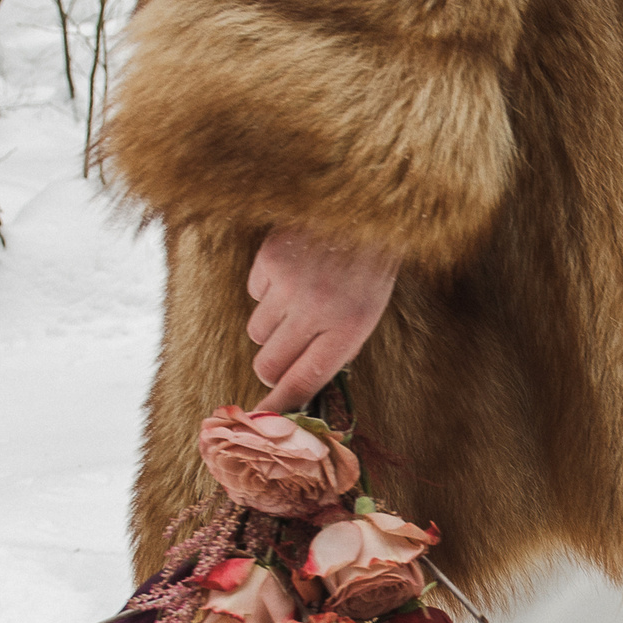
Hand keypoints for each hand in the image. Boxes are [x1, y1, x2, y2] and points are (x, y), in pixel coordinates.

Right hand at [245, 227, 399, 412]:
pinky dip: (268, 288)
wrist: (365, 209)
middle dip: (272, 367)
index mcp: (348, 330)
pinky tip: (292, 272)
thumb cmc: (368, 269)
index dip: (280, 402)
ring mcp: (290, 284)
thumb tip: (298, 383)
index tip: (264, 412)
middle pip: (268, 364)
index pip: (303, 381)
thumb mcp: (367, 316)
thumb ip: (335, 350)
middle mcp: (316, 310)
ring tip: (296, 302)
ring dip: (272, 325)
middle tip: (282, 355)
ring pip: (257, 332)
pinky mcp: (270, 259)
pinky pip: (254, 292)